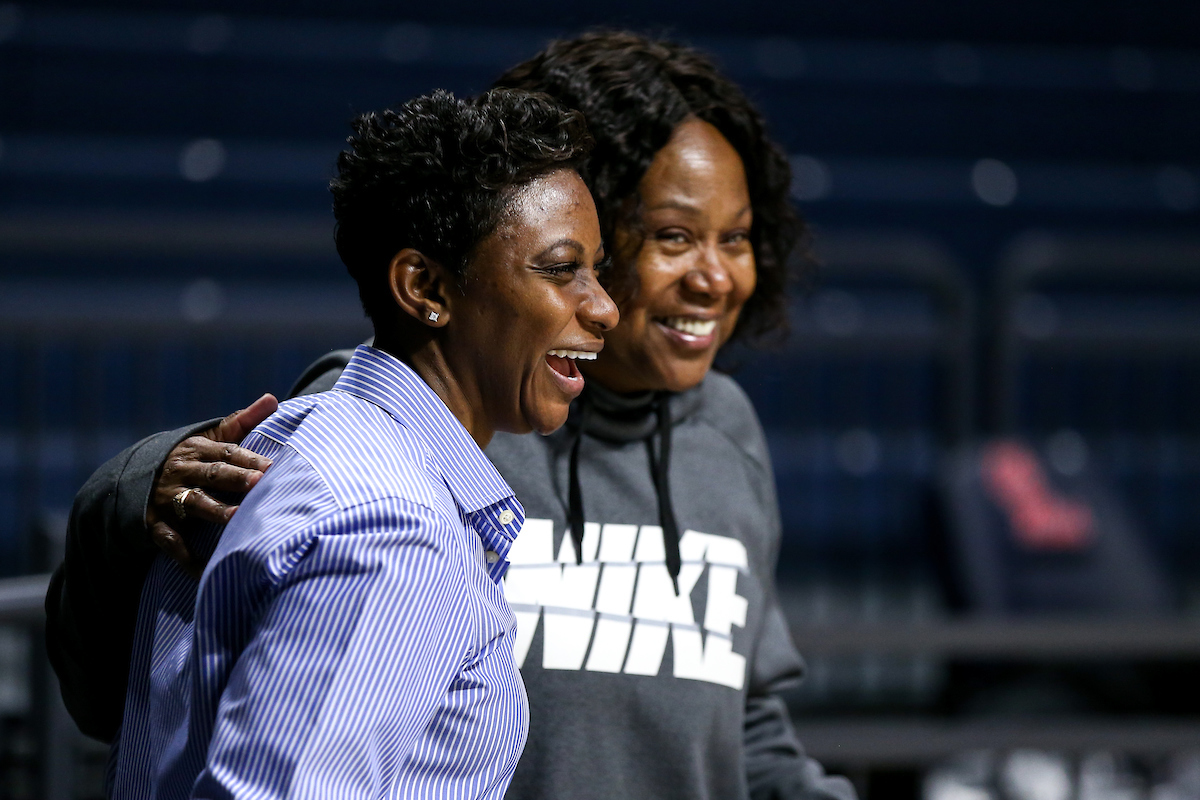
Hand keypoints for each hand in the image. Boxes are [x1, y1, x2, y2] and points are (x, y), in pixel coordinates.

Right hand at [147, 394, 277, 576]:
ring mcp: (168, 497)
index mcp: (198, 449)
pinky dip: (185, 555)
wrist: (132, 479)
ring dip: (215, 511)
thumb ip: (242, 420)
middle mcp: (183, 471)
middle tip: (259, 484)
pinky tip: (202, 567)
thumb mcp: (210, 436)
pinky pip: (171, 541)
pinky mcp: (154, 523)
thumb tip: (273, 398)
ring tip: (237, 519)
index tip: (273, 465)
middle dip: (236, 478)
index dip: (250, 458)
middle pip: (214, 474)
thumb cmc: (190, 458)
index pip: (228, 452)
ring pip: (194, 504)